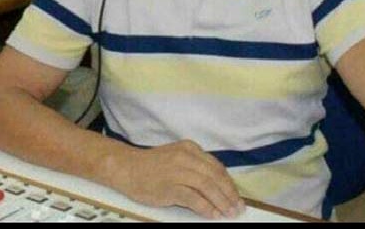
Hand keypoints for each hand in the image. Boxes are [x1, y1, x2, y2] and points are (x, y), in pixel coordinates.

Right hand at [110, 140, 244, 218]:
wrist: (127, 168)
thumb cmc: (153, 166)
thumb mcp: (177, 157)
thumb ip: (196, 167)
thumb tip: (218, 186)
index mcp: (190, 148)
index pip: (217, 167)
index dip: (229, 183)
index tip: (236, 195)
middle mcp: (186, 157)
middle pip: (215, 176)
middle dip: (229, 194)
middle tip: (237, 207)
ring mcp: (177, 171)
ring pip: (207, 186)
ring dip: (221, 201)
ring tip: (229, 213)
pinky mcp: (169, 187)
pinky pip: (193, 198)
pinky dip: (206, 207)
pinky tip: (213, 214)